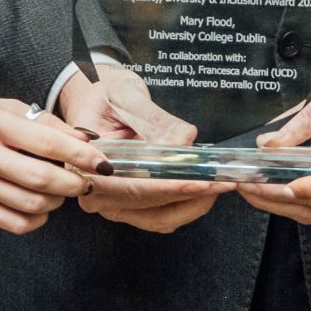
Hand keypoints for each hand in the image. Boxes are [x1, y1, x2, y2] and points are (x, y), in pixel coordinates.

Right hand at [0, 98, 100, 233]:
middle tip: (85, 179)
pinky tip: (42, 206)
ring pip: (32, 205)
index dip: (80, 154)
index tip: (100, 162)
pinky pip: (16, 224)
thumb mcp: (10, 109)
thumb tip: (85, 140)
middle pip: (41, 179)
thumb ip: (48, 123)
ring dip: (58, 201)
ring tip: (62, 189)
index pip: (46, 142)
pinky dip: (38, 219)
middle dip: (74, 182)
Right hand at [60, 64, 227, 233]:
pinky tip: (204, 188)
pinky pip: (160, 215)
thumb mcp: (126, 97)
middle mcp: (96, 191)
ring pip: (159, 217)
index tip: (201, 183)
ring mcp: (112, 201)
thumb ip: (155, 121)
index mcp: (87, 165)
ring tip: (220, 183)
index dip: (170, 187)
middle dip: (190, 195)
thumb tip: (186, 139)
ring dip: (192, 204)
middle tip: (223, 181)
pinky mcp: (128, 203)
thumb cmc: (100, 92)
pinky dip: (185, 206)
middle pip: (150, 205)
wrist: (90, 94)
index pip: (134, 186)